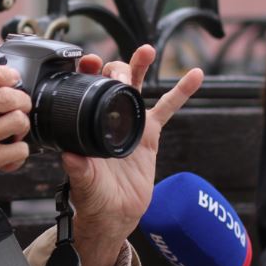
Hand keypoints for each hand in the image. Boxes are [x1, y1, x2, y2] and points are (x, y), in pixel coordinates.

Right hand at [0, 57, 31, 204]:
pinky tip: (11, 148)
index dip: (1, 71)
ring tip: (15, 125)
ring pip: (17, 122)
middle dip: (21, 98)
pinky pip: (18, 150)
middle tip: (20, 102)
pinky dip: (21, 148)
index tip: (11, 76)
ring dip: (23, 122)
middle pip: (6, 97)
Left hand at [65, 45, 202, 265]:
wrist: (115, 216)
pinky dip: (182, 92)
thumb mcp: (84, 186)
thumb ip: (79, 171)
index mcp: (86, 125)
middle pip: (111, 81)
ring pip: (138, 87)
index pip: (85, 90)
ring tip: (147, 50)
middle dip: (116, 69)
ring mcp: (129, 123)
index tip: (89, 62)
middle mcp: (105, 118)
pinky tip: (196, 75)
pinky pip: (168, 108)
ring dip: (141, 66)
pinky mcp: (150, 134)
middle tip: (120, 74)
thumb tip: (70, 156)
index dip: (87, 72)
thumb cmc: (94, 200)